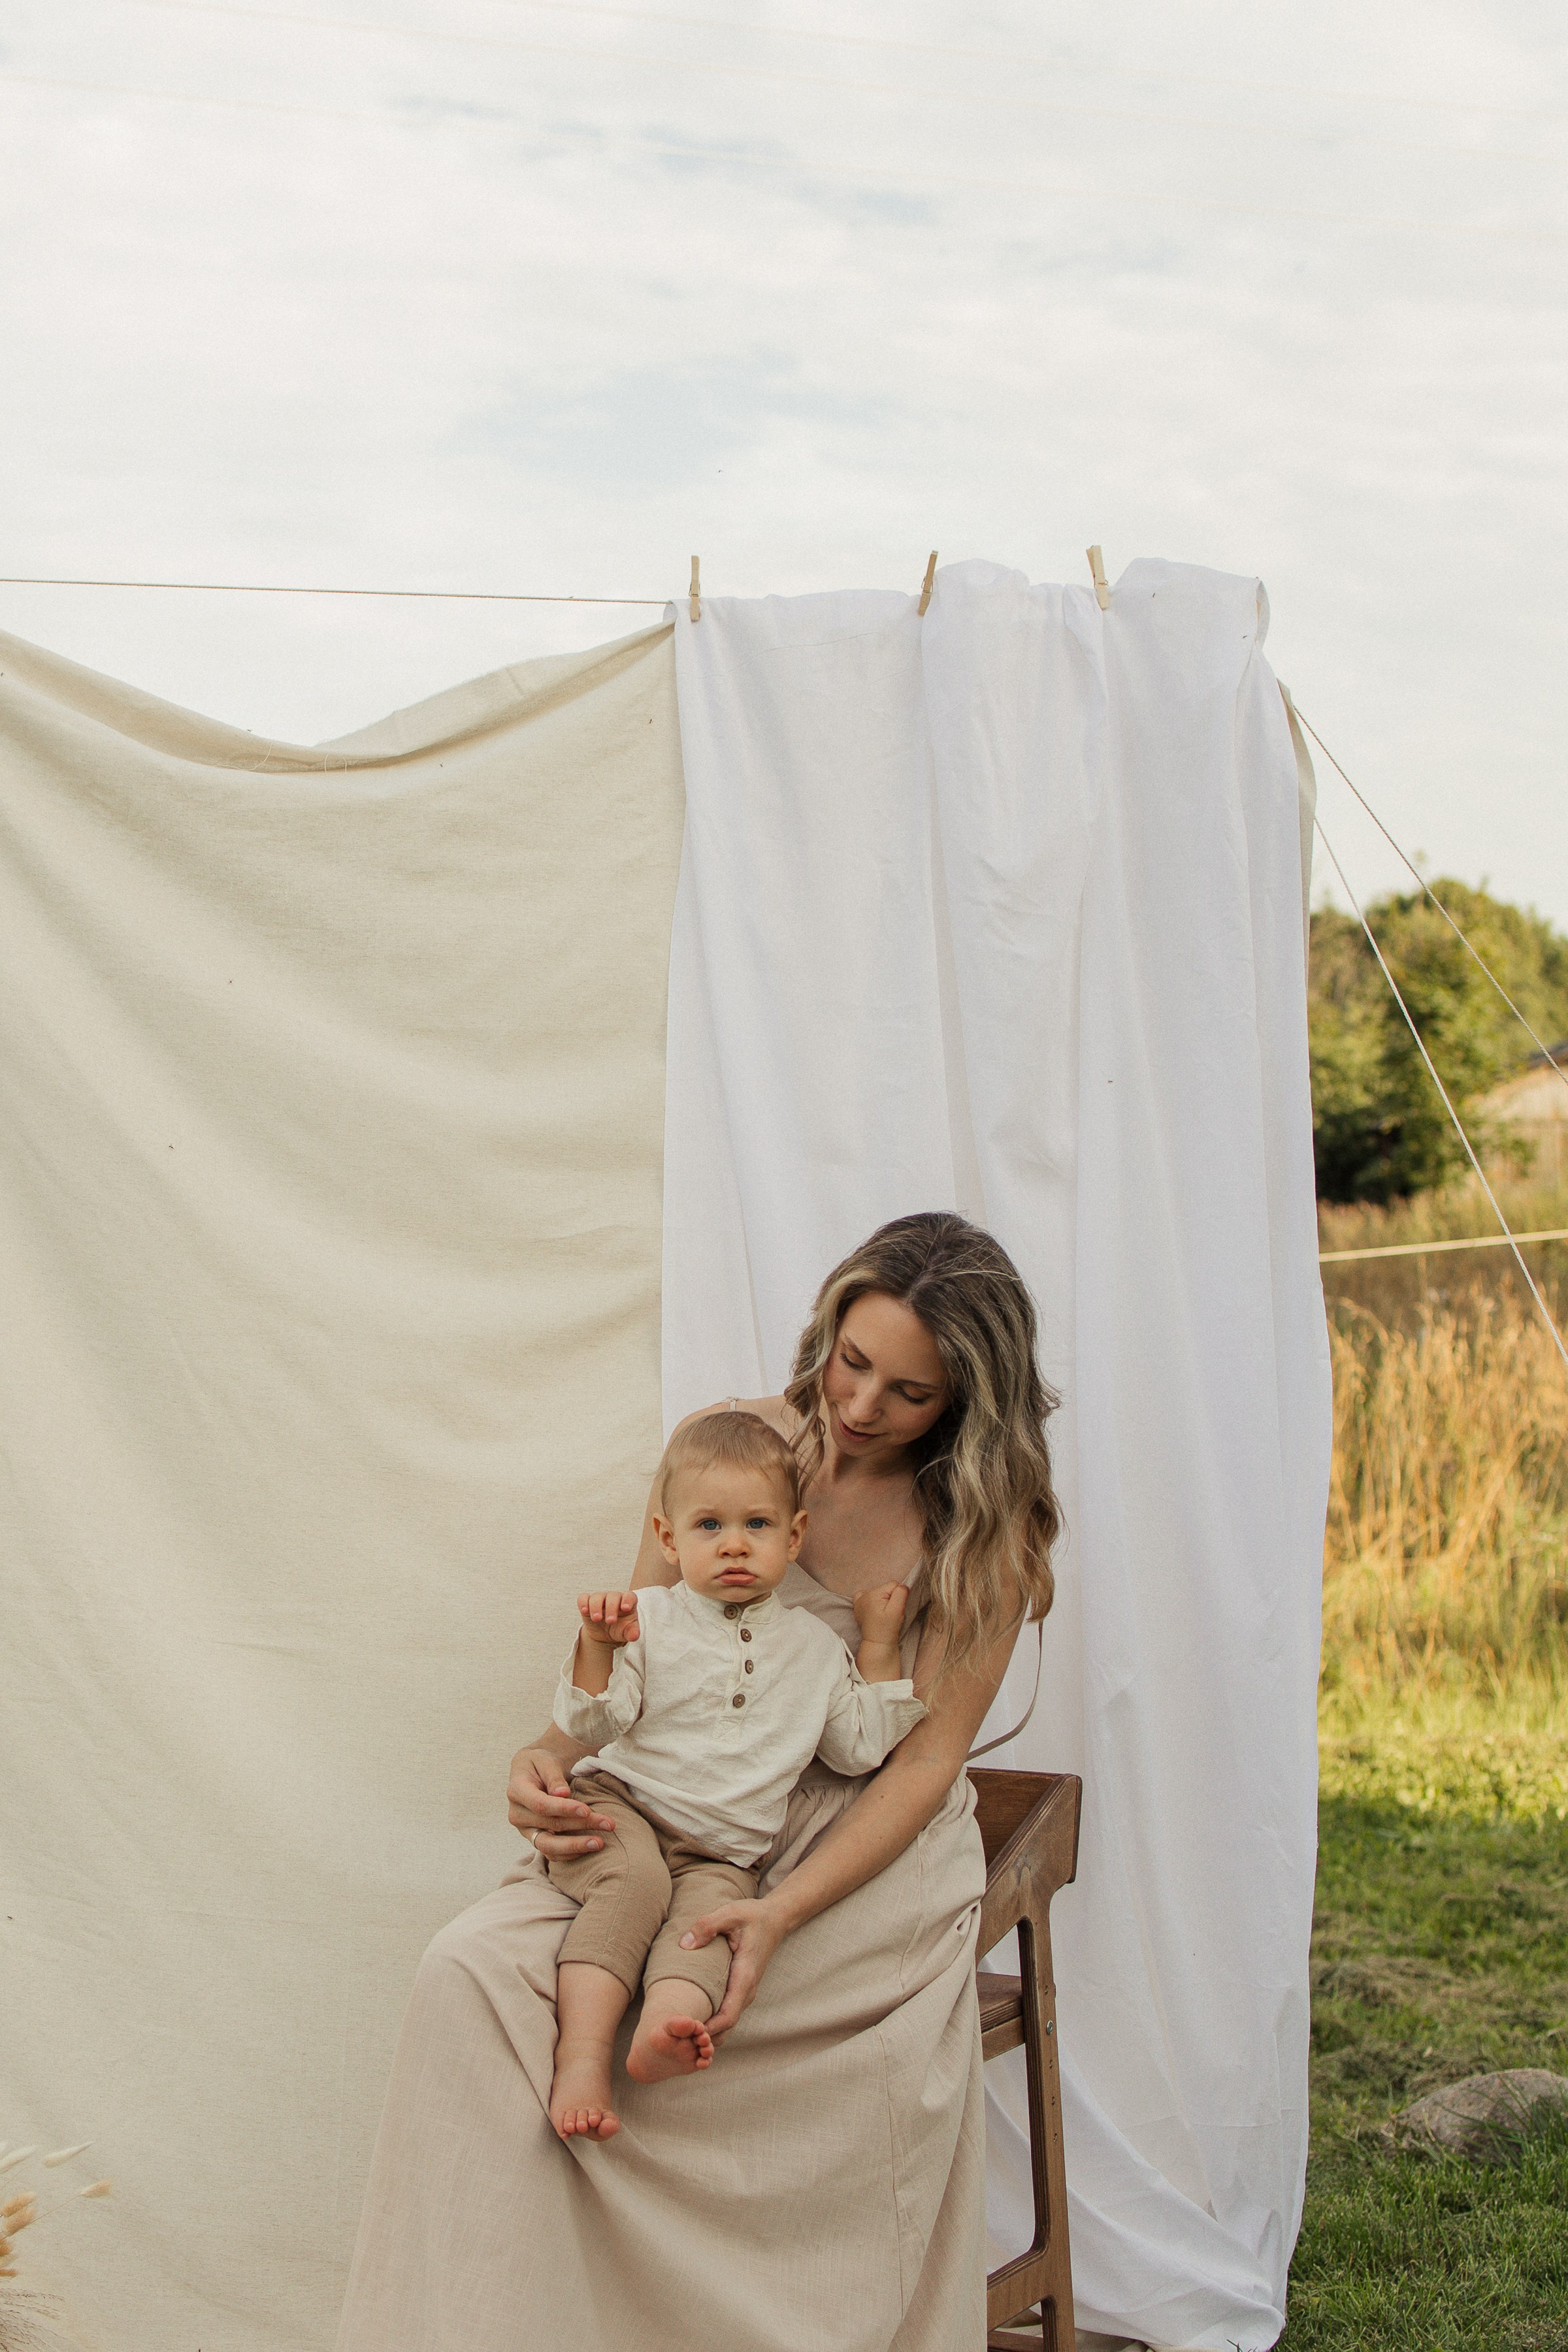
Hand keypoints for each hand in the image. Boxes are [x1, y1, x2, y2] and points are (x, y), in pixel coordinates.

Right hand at [506, 1745, 616, 1858]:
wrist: (531, 1774)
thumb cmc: (540, 1763)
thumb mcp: (545, 1760)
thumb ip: (553, 1776)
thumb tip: (562, 1794)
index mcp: (516, 1791)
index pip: (541, 1805)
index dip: (564, 1809)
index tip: (587, 1810)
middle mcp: (517, 1815)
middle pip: (550, 1825)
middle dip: (581, 1826)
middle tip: (607, 1824)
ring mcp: (525, 1830)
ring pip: (549, 1846)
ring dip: (576, 1846)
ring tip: (600, 1843)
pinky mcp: (535, 1839)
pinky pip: (551, 1853)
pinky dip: (571, 1853)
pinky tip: (590, 1847)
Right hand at [576, 1591, 641, 1646]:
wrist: (606, 1635)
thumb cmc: (620, 1629)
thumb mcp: (627, 1633)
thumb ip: (632, 1633)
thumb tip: (634, 1636)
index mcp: (627, 1602)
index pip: (629, 1596)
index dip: (628, 1600)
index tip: (626, 1608)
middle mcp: (614, 1598)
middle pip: (613, 1596)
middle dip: (611, 1608)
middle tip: (610, 1621)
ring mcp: (601, 1599)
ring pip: (597, 1596)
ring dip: (596, 1607)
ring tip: (596, 1619)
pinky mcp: (588, 1603)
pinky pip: (584, 1598)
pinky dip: (583, 1603)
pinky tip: (584, 1611)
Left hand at [677, 1897, 788, 2041]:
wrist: (775, 1919)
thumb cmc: (753, 1916)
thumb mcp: (730, 1913)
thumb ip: (707, 1926)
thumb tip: (685, 1944)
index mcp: (745, 1976)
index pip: (728, 2016)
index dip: (708, 2029)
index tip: (687, 2031)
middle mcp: (747, 1991)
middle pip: (726, 2028)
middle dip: (704, 2037)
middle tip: (677, 2037)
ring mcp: (745, 1993)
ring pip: (726, 2025)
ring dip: (707, 2032)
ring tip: (681, 2032)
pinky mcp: (740, 1991)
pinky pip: (726, 2016)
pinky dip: (712, 2024)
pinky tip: (692, 2019)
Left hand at [853, 1581, 908, 1645]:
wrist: (877, 1643)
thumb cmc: (887, 1628)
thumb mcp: (897, 1610)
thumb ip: (901, 1594)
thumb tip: (902, 1586)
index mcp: (874, 1593)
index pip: (894, 1584)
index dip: (898, 1596)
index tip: (894, 1609)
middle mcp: (865, 1594)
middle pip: (886, 1588)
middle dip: (890, 1598)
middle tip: (888, 1613)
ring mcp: (859, 1600)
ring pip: (879, 1592)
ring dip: (882, 1601)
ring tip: (882, 1614)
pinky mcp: (858, 1606)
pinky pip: (866, 1595)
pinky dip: (871, 1600)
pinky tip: (873, 1609)